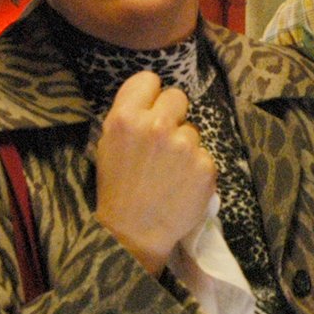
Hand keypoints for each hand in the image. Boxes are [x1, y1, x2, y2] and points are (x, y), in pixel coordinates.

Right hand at [92, 71, 215, 274]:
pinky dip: (196, 169)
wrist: (134, 233)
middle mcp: (156, 126)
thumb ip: (129, 117)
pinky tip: (181, 185)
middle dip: (173, 115)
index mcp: (126, 118)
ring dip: (185, 145)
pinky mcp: (205, 166)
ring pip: (193, 129)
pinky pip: (204, 155)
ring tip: (169, 171)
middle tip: (164, 140)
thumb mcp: (109, 145)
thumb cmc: (118, 189)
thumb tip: (152, 99)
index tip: (151, 109)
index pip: (149, 79)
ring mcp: (184, 146)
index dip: (151, 95)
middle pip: (177, 97)